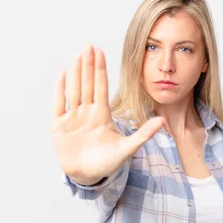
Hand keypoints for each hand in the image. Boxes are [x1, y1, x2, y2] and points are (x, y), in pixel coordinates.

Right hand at [52, 44, 164, 183]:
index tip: (101, 51)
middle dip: (88, 65)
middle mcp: (87, 112)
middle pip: (87, 83)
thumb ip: (144, 133)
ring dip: (76, 72)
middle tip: (89, 45)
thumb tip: (163, 120)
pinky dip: (60, 90)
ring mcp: (72, 117)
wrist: (88, 177)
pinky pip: (59, 104)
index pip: (101, 87)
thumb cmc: (107, 163)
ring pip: (74, 90)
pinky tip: (62, 74)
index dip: (101, 69)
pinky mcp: (59, 126)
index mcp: (102, 114)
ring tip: (77, 54)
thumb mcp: (128, 148)